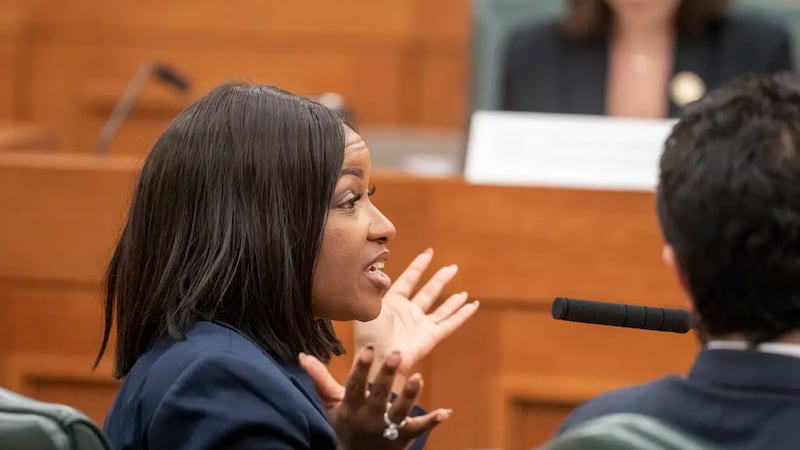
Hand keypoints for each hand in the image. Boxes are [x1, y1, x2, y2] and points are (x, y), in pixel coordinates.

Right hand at [300, 347, 451, 449]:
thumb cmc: (343, 426)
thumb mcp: (330, 404)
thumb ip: (319, 379)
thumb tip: (303, 356)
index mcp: (352, 406)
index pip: (356, 384)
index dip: (362, 367)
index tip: (369, 348)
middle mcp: (369, 417)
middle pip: (379, 394)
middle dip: (387, 375)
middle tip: (397, 353)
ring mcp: (387, 428)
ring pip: (399, 411)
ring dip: (409, 396)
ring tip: (418, 378)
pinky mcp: (403, 438)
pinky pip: (418, 429)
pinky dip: (432, 422)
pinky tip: (446, 412)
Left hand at [354, 248, 479, 376]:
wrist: (376, 359)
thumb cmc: (368, 334)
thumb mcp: (368, 305)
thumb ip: (376, 287)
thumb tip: (379, 269)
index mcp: (392, 303)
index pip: (408, 280)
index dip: (419, 266)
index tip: (429, 253)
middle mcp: (408, 313)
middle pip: (428, 292)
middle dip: (440, 279)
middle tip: (453, 267)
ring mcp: (420, 325)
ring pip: (442, 308)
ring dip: (453, 299)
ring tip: (464, 292)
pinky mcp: (431, 336)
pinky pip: (450, 323)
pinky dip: (463, 314)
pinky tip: (473, 305)